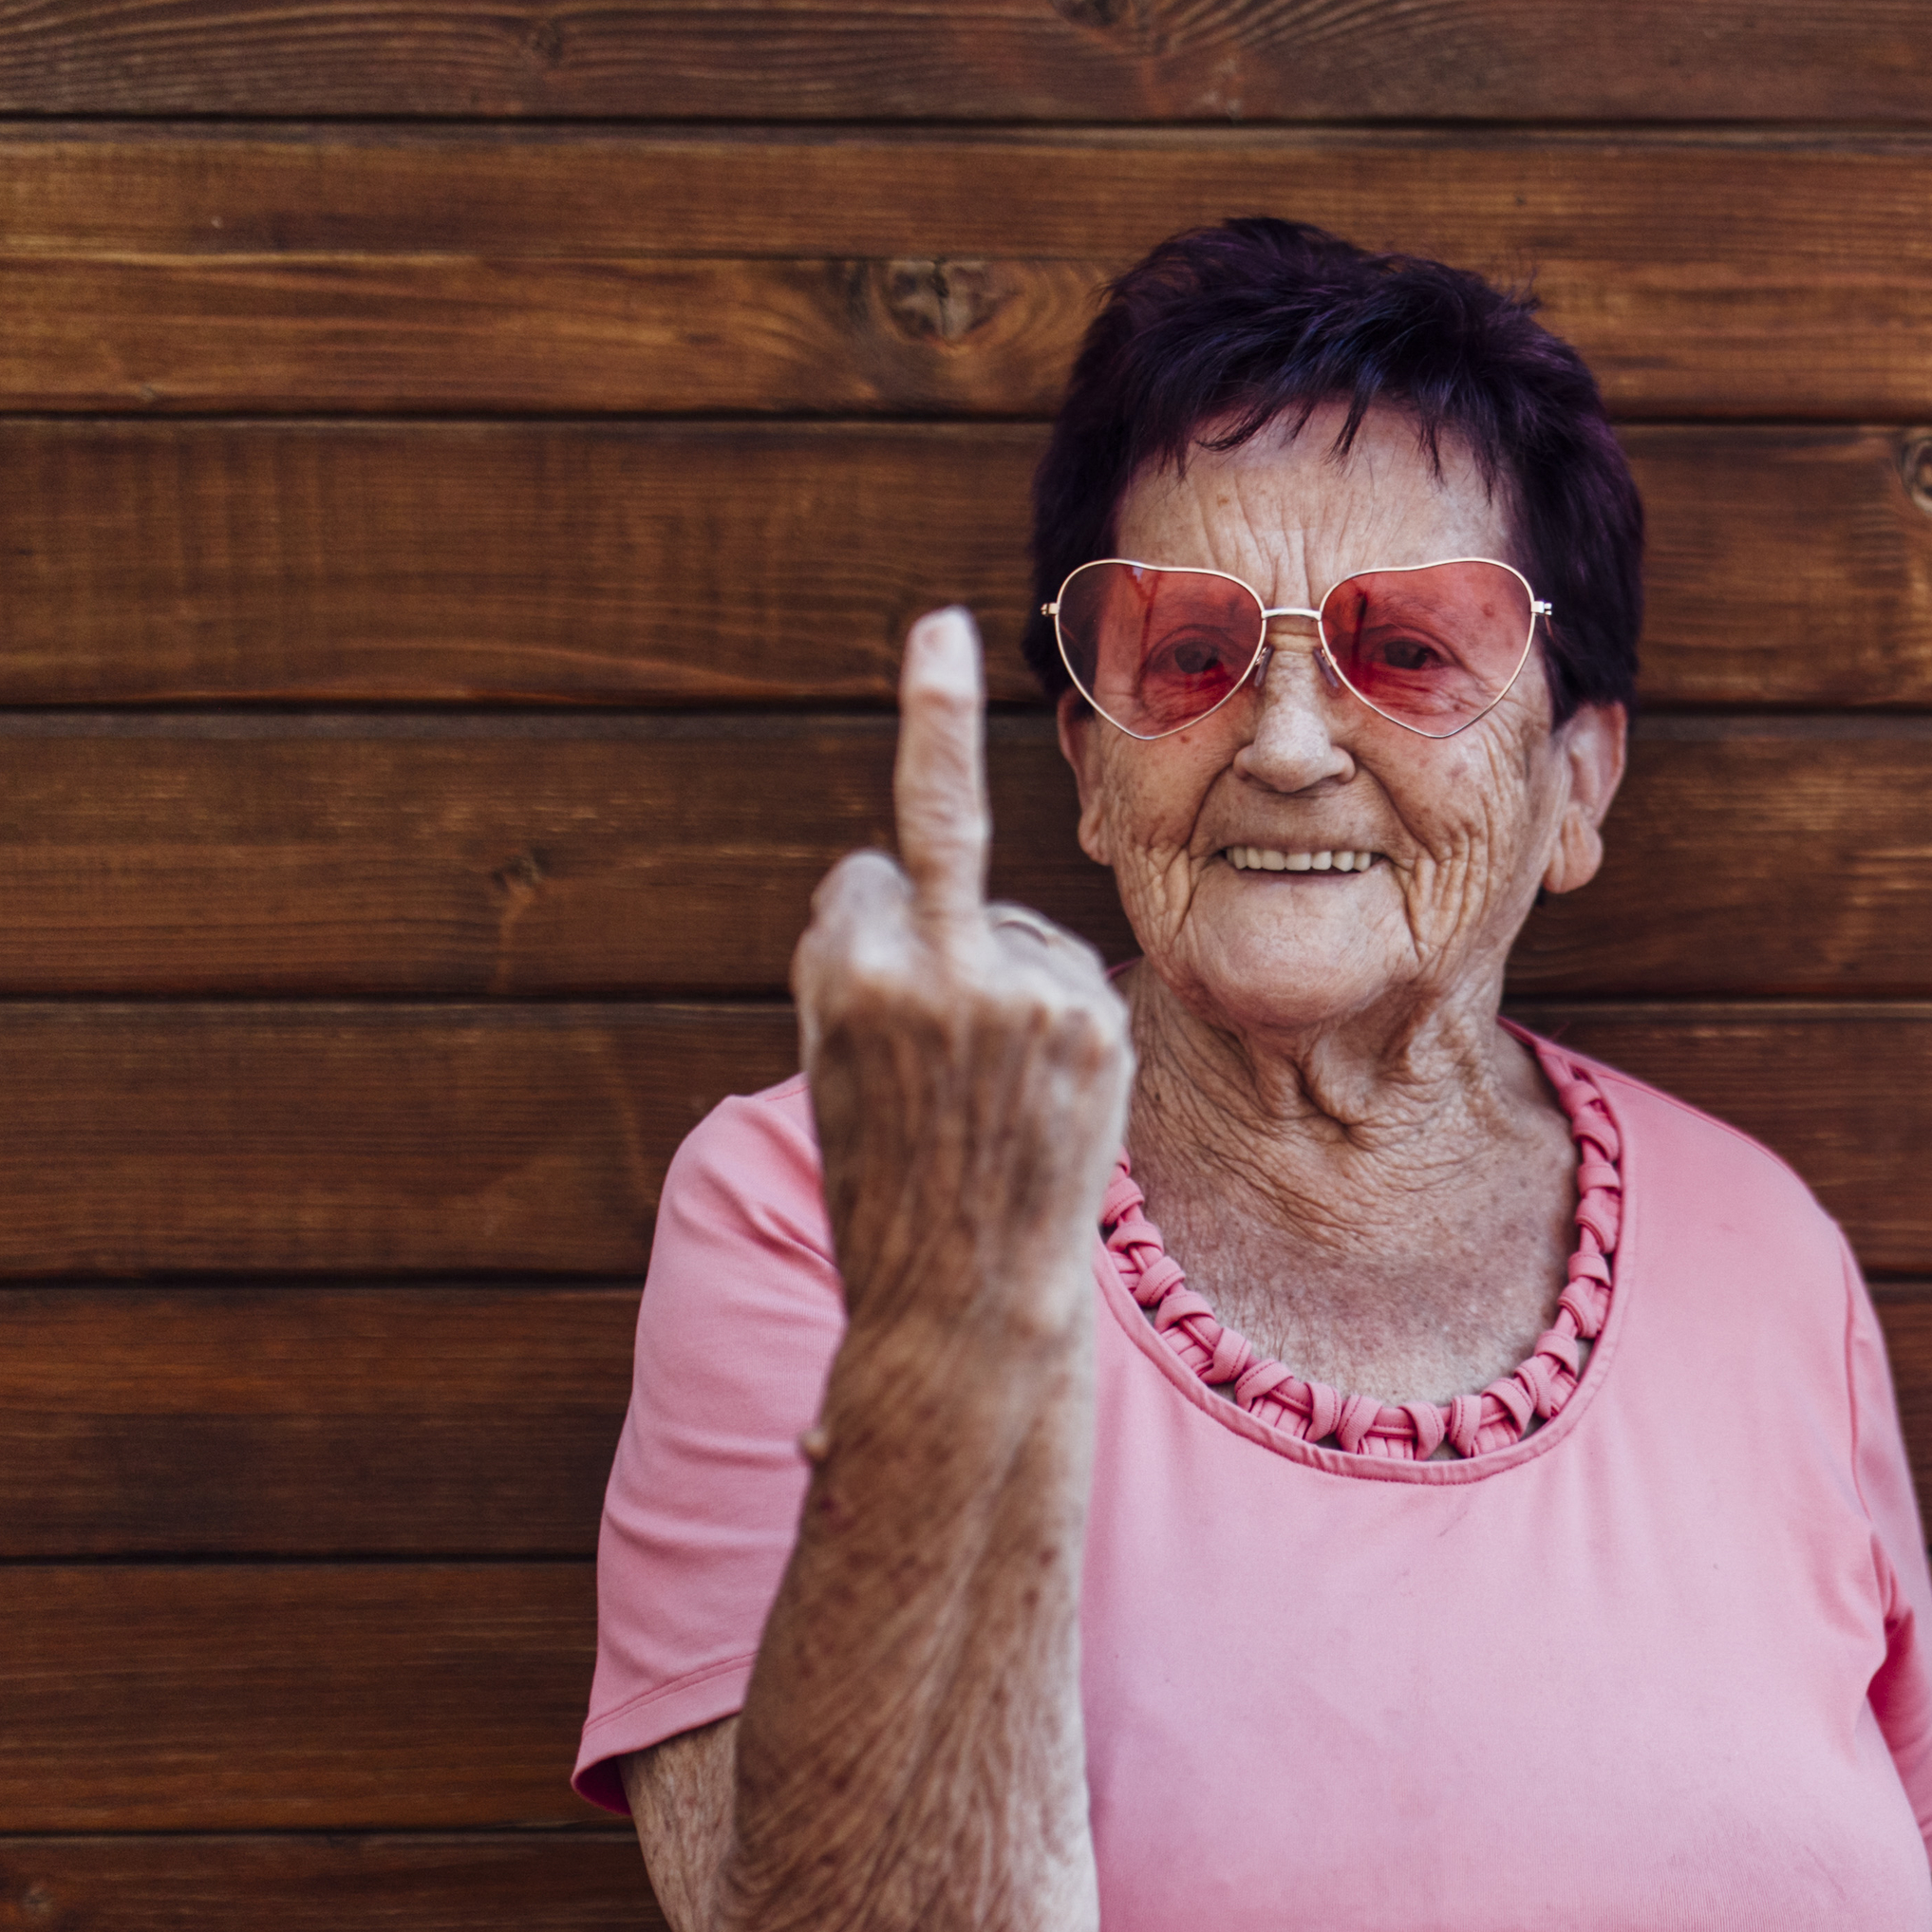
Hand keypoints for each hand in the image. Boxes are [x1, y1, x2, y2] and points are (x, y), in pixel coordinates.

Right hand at [794, 608, 1131, 1336]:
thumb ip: (862, 961)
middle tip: (933, 625)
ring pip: (1010, 922)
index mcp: (845, 973)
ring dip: (1001, 974)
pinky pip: (1067, 967)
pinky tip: (1043, 1088)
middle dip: (929, 735)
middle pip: (931, 838)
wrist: (970, 1306)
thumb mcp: (839, 1066)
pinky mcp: (1093, 1020)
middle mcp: (932, 969)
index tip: (917, 677)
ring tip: (991, 1091)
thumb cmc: (894, 1192)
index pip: (863, 876)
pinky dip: (1054, 1005)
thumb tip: (904, 868)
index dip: (866, 916)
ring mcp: (1022, 993)